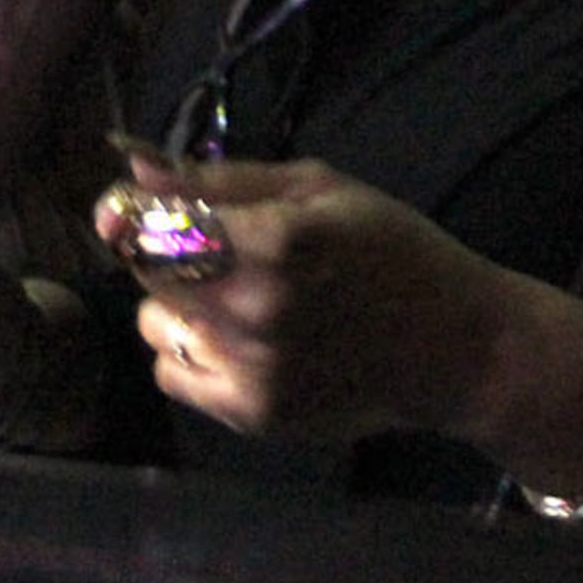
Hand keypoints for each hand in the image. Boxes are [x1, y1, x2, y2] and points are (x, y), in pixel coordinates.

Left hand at [96, 153, 529, 448]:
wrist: (454, 348)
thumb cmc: (392, 250)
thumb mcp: (319, 189)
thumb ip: (222, 180)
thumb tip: (134, 167)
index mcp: (278, 241)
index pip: (153, 226)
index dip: (129, 213)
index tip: (128, 207)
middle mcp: (257, 310)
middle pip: (146, 273)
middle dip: (159, 251)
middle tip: (207, 245)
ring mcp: (254, 370)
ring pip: (153, 326)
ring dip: (176, 306)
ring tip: (234, 296)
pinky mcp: (254, 415)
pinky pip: (175, 375)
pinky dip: (194, 352)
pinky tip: (242, 337)